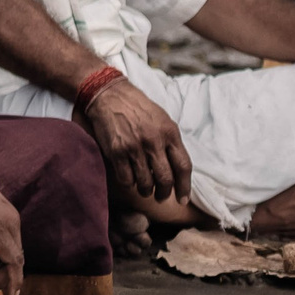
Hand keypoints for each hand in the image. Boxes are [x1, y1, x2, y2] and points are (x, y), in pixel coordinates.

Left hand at [0, 159, 23, 294]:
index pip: (13, 259)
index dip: (12, 280)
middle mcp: (11, 220)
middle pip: (16, 259)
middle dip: (2, 279)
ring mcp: (12, 217)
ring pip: (14, 252)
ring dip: (1, 269)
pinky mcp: (8, 216)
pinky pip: (11, 243)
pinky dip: (2, 258)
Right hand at [79, 77, 191, 205]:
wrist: (109, 95)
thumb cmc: (138, 108)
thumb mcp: (163, 120)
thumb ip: (171, 142)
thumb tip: (176, 169)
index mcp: (170, 133)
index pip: (183, 166)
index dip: (184, 186)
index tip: (183, 199)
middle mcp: (154, 141)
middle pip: (165, 179)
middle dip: (164, 193)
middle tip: (161, 197)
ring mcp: (134, 147)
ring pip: (145, 182)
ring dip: (146, 190)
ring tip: (145, 189)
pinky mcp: (116, 151)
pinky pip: (126, 179)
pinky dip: (129, 183)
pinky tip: (129, 179)